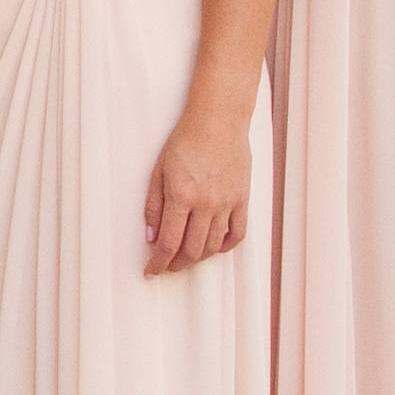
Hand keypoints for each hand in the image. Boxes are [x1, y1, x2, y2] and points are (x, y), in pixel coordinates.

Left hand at [143, 106, 249, 276]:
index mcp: (181, 197)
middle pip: (191, 250)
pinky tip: (213, 247)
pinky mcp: (242, 200)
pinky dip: (224, 246)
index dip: (158, 263)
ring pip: (213, 246)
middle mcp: (206, 204)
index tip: (151, 271)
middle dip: (176, 264)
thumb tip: (151, 238)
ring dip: (197, 258)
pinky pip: (237, 234)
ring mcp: (227, 204)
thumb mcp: (158, 172)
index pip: (169, 243)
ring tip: (186, 258)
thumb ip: (154, 206)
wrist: (218, 122)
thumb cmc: (184, 142)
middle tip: (166, 266)